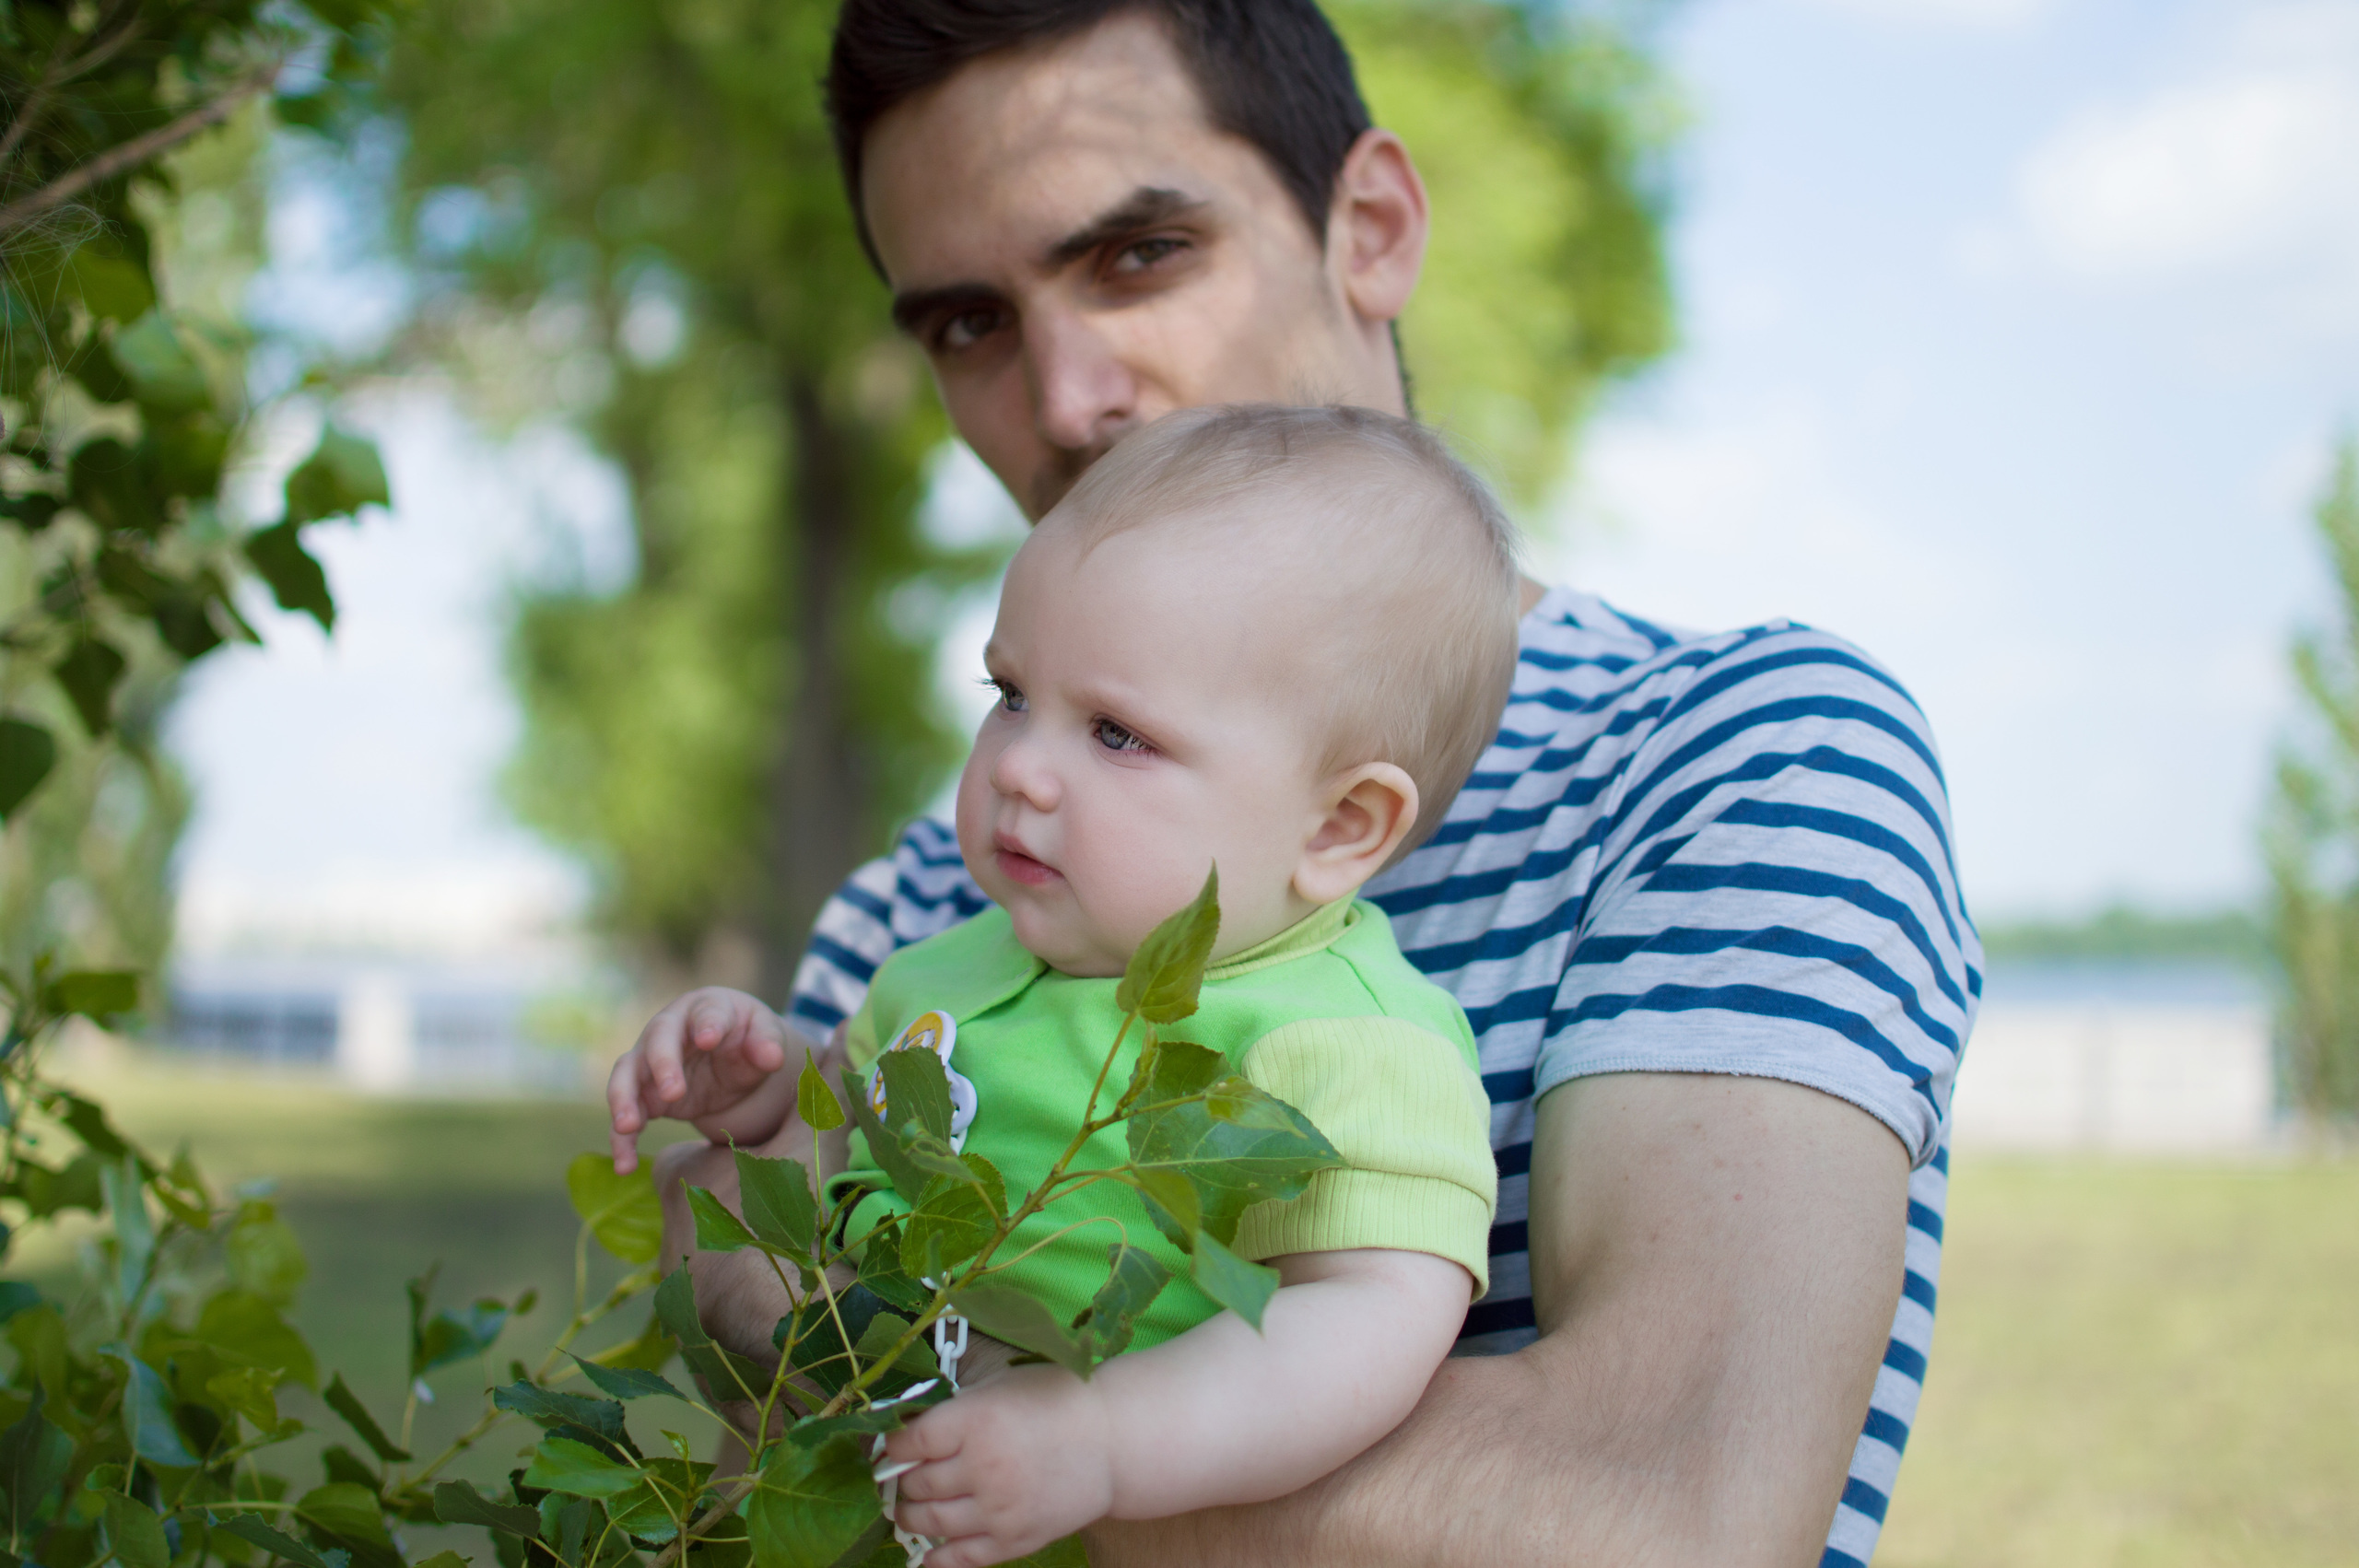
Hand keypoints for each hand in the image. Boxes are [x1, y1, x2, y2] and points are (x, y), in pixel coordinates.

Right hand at [607, 987, 793, 1171]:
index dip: (707, 1024)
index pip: (706, 1012)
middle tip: (672, 1093)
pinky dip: (622, 1139)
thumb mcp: (764, 1036)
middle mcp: (670, 1028)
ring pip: (627, 1075)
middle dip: (662, 1065)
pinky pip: (627, 1113)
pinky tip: (624, 1165)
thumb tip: (772, 1057)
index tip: (708, 1039)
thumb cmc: (746, 1038)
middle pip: (657, 1040)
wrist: (728, 1057)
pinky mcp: (644, 1094)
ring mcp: (650, 1061)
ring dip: (624, 1100)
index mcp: (706, 1008)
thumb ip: (768, 1043)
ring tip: (628, 1127)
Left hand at [883, 1365, 1115, 1567]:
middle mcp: (982, 1467)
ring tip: (907, 1508)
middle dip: (902, 1480)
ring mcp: (997, 1509)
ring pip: (929, 1521)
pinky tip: (924, 1554)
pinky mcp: (1013, 1540)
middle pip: (916, 1483)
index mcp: (976, 1420)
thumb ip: (955, 1409)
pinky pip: (960, 1558)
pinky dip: (934, 1559)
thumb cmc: (1054, 1401)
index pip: (908, 1442)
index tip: (885, 1447)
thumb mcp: (1000, 1387)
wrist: (1113, 1440)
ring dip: (909, 1515)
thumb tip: (902, 1430)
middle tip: (901, 1476)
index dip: (889, 1446)